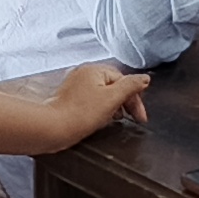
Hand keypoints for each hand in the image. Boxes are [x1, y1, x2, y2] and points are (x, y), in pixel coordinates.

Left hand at [20, 62, 148, 149]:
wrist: (53, 128)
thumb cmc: (80, 114)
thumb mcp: (112, 98)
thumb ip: (131, 86)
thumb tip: (145, 78)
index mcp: (95, 69)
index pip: (124, 80)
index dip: (135, 99)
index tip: (140, 117)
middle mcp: (83, 73)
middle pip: (113, 85)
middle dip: (124, 102)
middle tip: (132, 118)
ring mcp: (74, 86)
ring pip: (102, 93)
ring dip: (113, 106)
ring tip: (116, 119)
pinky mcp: (68, 99)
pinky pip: (91, 100)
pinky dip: (100, 109)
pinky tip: (100, 119)